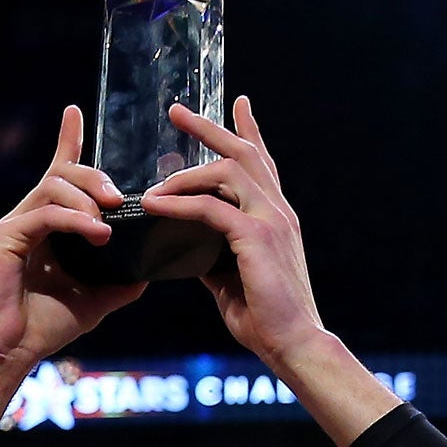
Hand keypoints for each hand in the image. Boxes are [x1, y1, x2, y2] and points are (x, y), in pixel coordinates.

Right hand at [0, 106, 145, 370]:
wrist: (10, 352)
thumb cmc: (44, 327)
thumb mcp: (95, 300)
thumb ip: (121, 281)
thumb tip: (151, 268)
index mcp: (48, 227)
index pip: (59, 173)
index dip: (68, 141)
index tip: (75, 112)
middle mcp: (29, 218)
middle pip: (63, 173)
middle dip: (94, 177)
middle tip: (118, 198)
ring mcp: (16, 225)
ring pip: (53, 186)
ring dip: (86, 198)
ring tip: (108, 222)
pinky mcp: (7, 237)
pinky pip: (45, 213)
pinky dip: (74, 219)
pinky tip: (97, 233)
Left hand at [139, 96, 326, 369]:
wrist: (295, 344)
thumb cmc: (266, 319)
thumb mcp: (232, 279)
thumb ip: (213, 255)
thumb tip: (185, 246)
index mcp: (277, 217)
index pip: (263, 164)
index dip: (248, 131)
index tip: (238, 103)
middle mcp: (278, 210)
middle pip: (243, 153)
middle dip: (209, 128)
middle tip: (176, 111)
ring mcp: (270, 220)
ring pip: (226, 171)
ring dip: (185, 173)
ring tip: (152, 185)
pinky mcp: (256, 237)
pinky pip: (210, 208)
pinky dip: (179, 205)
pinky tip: (154, 207)